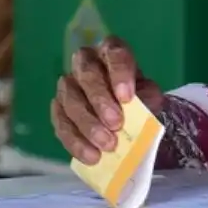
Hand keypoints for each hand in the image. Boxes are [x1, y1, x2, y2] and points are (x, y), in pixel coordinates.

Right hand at [50, 36, 163, 164]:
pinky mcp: (58, 108)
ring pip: (70, 99)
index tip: (126, 97)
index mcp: (112, 52)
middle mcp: (86, 63)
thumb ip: (147, 98)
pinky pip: (61, 123)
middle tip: (115, 124)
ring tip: (107, 145)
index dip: (119, 73)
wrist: (125, 116)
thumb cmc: (137, 98)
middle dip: (100, 100)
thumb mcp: (149, 96)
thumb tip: (138, 108)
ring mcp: (69, 85)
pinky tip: (91, 155)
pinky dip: (76, 141)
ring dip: (88, 124)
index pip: (115, 53)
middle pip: (87, 74)